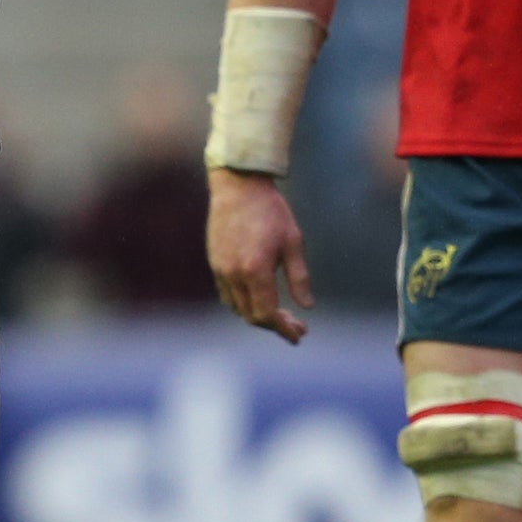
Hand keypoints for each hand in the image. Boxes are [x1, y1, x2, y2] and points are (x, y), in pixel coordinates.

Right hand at [206, 167, 312, 343]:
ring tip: (280, 315)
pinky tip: (258, 298)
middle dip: (275, 325)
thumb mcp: (293, 242)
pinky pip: (227, 294)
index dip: (284, 329)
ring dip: (258, 316)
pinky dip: (242, 304)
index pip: (267, 314)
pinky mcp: (214, 263)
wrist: (239, 186)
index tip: (299, 335)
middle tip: (297, 325)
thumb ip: (299, 277)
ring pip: (237, 308)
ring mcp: (220, 269)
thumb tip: (307, 306)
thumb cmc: (271, 211)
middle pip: (252, 316)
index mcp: (256, 270)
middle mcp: (234, 274)